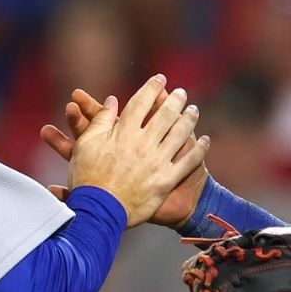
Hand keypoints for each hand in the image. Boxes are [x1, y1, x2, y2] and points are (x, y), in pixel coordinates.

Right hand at [43, 86, 210, 227]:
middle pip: (165, 115)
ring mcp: (157, 162)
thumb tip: (113, 100)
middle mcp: (143, 143)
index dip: (152, 88)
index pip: (141, 102)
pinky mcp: (166, 181)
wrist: (98, 212)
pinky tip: (205, 140)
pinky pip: (188, 161)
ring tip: (194, 110)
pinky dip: (199, 149)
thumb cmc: (87, 178)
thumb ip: (100, 121)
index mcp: (123, 132)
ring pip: (180, 134)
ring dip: (189, 119)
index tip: (160, 79)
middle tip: (182, 92)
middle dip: (175, 100)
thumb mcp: (85, 145)